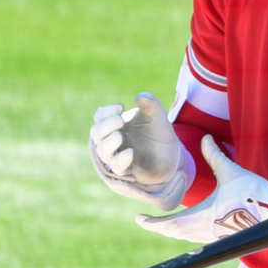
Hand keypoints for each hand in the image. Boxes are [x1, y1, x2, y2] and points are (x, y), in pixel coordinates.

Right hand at [89, 92, 191, 210]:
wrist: (171, 153)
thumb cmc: (159, 131)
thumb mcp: (157, 115)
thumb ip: (150, 104)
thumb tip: (140, 97)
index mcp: (115, 123)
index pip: (100, 117)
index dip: (106, 111)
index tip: (121, 107)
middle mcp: (112, 139)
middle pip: (96, 133)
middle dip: (105, 126)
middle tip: (119, 120)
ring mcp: (117, 155)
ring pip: (103, 151)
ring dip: (108, 143)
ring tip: (119, 135)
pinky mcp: (126, 170)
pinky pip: (117, 167)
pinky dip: (121, 160)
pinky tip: (130, 153)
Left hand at [135, 135, 267, 243]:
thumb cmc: (254, 195)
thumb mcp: (232, 172)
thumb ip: (215, 156)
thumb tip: (205, 138)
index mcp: (201, 217)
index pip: (168, 224)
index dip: (151, 223)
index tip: (138, 219)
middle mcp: (205, 230)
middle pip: (174, 233)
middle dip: (160, 228)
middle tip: (148, 222)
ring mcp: (215, 236)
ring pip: (186, 237)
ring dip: (174, 231)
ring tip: (165, 225)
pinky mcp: (225, 237)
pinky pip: (199, 238)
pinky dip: (188, 233)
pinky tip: (191, 227)